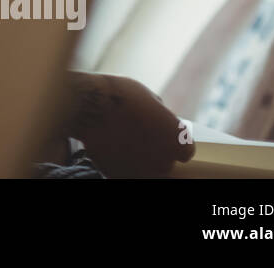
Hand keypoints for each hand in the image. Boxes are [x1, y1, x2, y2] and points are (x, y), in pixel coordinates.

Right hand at [66, 72, 193, 176]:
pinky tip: (109, 145)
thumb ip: (159, 116)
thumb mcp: (149, 98)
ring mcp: (141, 173)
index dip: (173, 142)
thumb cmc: (119, 96)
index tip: (163, 134)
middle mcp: (163, 162)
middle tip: (138, 135)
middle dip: (155, 151)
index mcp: (177, 141)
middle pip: (165, 163)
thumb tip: (158, 121)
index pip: (185, 151)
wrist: (87, 106)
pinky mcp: (118, 176)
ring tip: (122, 139)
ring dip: (138, 159)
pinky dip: (119, 162)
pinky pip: (124, 171)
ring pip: (144, 170)